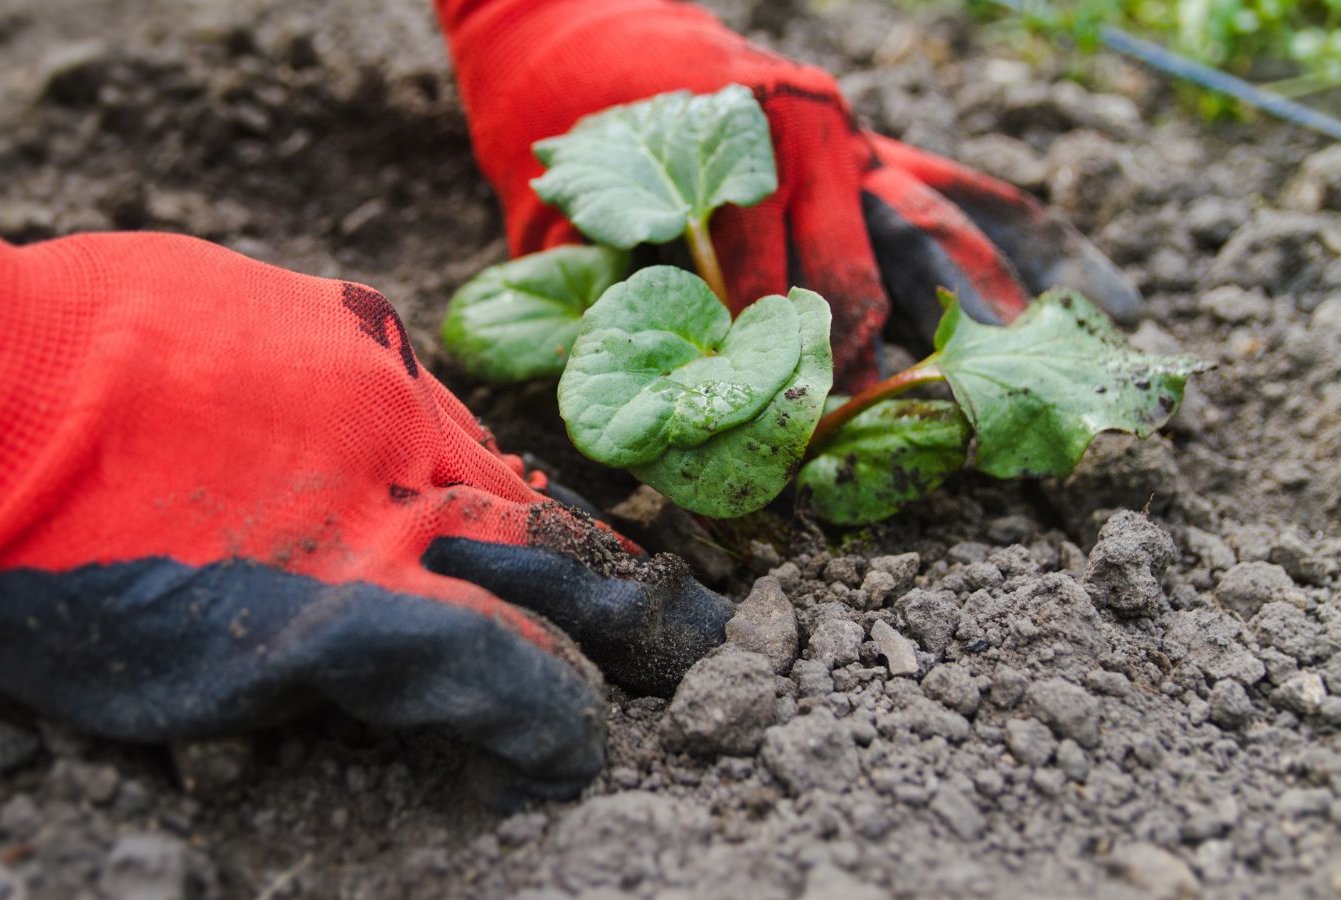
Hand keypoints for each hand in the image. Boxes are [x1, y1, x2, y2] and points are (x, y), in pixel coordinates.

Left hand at [0, 151, 731, 797]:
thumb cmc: (35, 576)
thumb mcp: (184, 692)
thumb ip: (330, 676)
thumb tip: (418, 675)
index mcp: (353, 605)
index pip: (519, 673)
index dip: (568, 721)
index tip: (582, 746)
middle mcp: (390, 486)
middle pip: (560, 553)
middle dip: (641, 611)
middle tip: (696, 637)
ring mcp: (372, 387)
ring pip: (503, 464)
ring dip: (553, 524)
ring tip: (596, 557)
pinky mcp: (337, 316)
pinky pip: (427, 392)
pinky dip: (452, 448)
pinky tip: (450, 470)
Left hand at [437, 0, 1139, 387]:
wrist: (573, 31)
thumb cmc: (559, 146)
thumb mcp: (557, 232)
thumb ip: (606, 309)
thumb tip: (652, 417)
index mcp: (726, 165)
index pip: (769, 299)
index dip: (785, 386)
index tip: (807, 457)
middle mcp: (804, 146)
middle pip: (863, 275)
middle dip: (882, 372)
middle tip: (912, 452)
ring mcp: (848, 139)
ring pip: (934, 232)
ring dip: (982, 316)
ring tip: (1035, 386)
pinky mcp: (872, 139)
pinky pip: (964, 185)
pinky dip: (1028, 238)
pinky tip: (1098, 289)